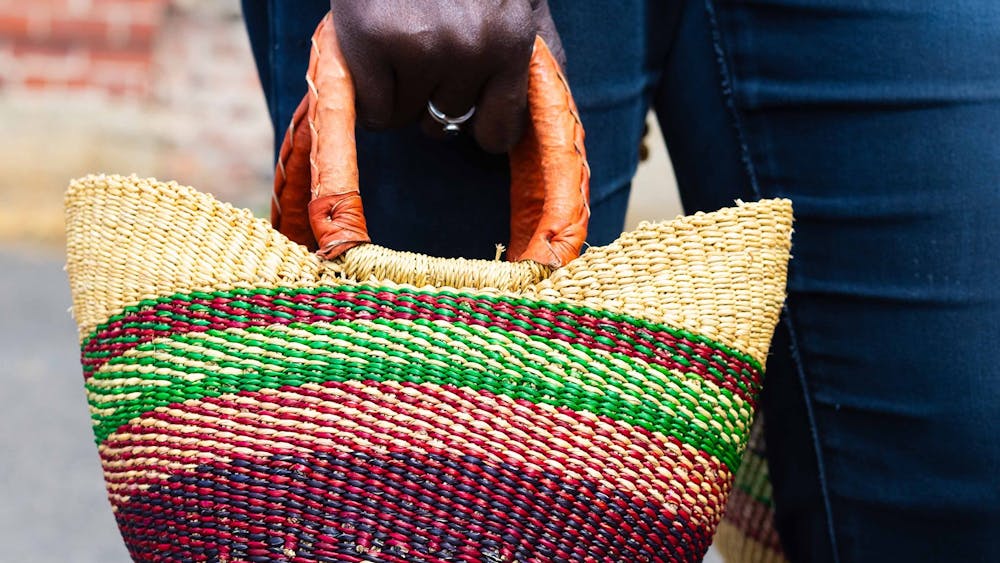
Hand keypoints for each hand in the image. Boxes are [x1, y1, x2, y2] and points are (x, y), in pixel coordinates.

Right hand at [328, 0, 564, 152]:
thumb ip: (538, 45)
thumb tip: (544, 107)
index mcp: (513, 39)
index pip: (500, 131)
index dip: (478, 125)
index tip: (466, 114)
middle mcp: (474, 47)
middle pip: (443, 124)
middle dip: (429, 97)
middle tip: (420, 49)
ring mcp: (423, 44)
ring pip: (403, 117)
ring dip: (395, 90)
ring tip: (395, 40)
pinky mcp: (374, 39)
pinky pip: (372, 112)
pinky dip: (365, 94)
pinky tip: (370, 53)